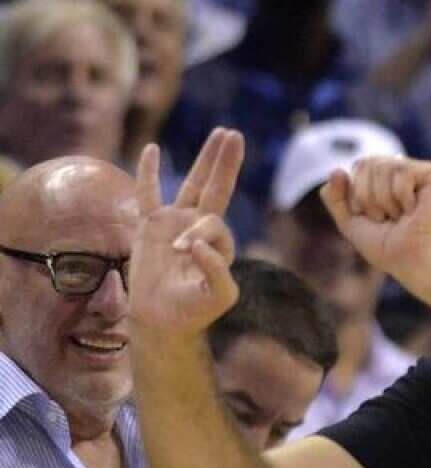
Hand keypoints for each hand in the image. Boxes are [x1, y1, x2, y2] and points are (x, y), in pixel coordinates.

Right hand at [128, 128, 243, 339]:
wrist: (162, 322)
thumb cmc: (193, 312)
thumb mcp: (218, 296)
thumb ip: (217, 271)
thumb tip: (196, 243)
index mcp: (220, 242)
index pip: (214, 222)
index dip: (200, 233)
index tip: (184, 252)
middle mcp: (199, 228)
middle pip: (215, 187)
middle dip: (225, 162)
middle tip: (234, 134)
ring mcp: (175, 223)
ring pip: (191, 183)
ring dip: (204, 159)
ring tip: (220, 134)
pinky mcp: (150, 226)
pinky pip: (147, 193)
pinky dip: (148, 172)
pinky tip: (151, 149)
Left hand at [319, 156, 430, 296]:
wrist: (413, 262)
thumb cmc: (388, 248)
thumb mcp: (350, 223)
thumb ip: (335, 198)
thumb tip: (336, 169)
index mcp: (386, 178)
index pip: (359, 165)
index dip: (357, 194)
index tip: (376, 218)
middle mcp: (405, 170)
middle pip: (367, 162)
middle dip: (367, 196)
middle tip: (388, 218)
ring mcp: (423, 171)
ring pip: (383, 166)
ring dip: (384, 200)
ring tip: (401, 216)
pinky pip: (402, 171)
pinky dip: (402, 197)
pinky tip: (415, 210)